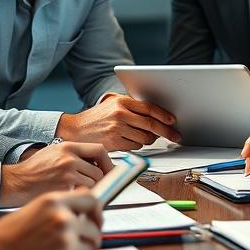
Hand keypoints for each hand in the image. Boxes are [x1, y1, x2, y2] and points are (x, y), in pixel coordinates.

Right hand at [0, 142, 112, 206]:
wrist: (15, 183)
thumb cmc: (32, 170)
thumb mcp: (54, 153)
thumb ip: (75, 156)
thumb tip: (96, 164)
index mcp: (68, 147)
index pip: (99, 150)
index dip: (107, 162)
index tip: (109, 170)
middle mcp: (69, 158)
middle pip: (99, 171)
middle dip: (98, 182)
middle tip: (94, 189)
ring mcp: (67, 174)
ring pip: (93, 186)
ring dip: (89, 193)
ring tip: (78, 195)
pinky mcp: (64, 190)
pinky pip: (82, 196)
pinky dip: (80, 200)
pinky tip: (70, 200)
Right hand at [0, 190, 102, 249]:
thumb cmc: (7, 236)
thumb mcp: (33, 208)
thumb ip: (59, 207)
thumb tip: (81, 211)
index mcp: (54, 202)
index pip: (91, 200)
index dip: (97, 211)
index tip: (96, 219)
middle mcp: (63, 220)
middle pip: (95, 228)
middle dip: (89, 238)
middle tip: (77, 244)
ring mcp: (65, 242)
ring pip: (91, 249)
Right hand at [57, 94, 179, 149]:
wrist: (74, 129)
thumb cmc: (95, 118)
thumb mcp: (111, 104)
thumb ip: (130, 105)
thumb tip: (154, 113)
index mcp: (121, 102)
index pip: (149, 108)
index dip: (164, 115)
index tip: (172, 121)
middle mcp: (120, 114)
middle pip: (151, 124)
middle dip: (166, 131)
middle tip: (175, 136)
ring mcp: (117, 129)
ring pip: (145, 138)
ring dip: (149, 140)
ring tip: (144, 137)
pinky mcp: (114, 143)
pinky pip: (135, 147)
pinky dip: (137, 146)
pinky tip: (131, 141)